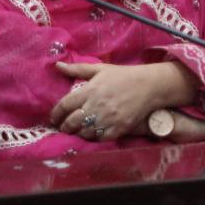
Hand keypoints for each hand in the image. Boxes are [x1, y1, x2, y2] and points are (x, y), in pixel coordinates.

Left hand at [49, 61, 194, 140]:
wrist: (150, 85)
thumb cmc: (123, 76)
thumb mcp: (100, 69)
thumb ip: (77, 69)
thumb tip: (57, 65)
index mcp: (90, 90)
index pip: (64, 105)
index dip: (55, 114)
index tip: (54, 118)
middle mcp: (97, 105)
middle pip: (71, 122)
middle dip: (64, 126)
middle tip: (64, 126)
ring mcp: (108, 119)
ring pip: (84, 133)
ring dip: (78, 133)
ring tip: (78, 130)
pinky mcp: (118, 128)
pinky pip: (99, 138)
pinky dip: (93, 137)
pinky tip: (93, 133)